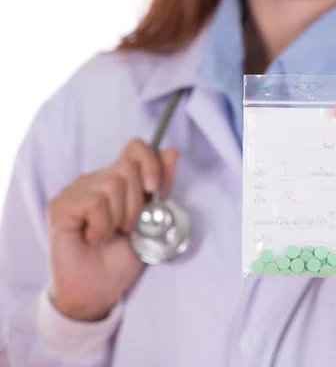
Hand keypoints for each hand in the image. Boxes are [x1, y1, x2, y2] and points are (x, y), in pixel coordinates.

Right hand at [47, 139, 178, 321]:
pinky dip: (102, 225)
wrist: (99, 289)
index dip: (151, 163)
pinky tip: (93, 238)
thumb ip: (161, 186)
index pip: (136, 147)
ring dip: (119, 217)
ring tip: (110, 234)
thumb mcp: (152, 220)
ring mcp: (75, 190)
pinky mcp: (60, 205)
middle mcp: (95, 179)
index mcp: (119, 179)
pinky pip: (94, 202)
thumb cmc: (121, 257)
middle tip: (127, 227)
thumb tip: (172, 152)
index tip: (156, 191)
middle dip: (137, 203)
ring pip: (112, 184)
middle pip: (128, 166)